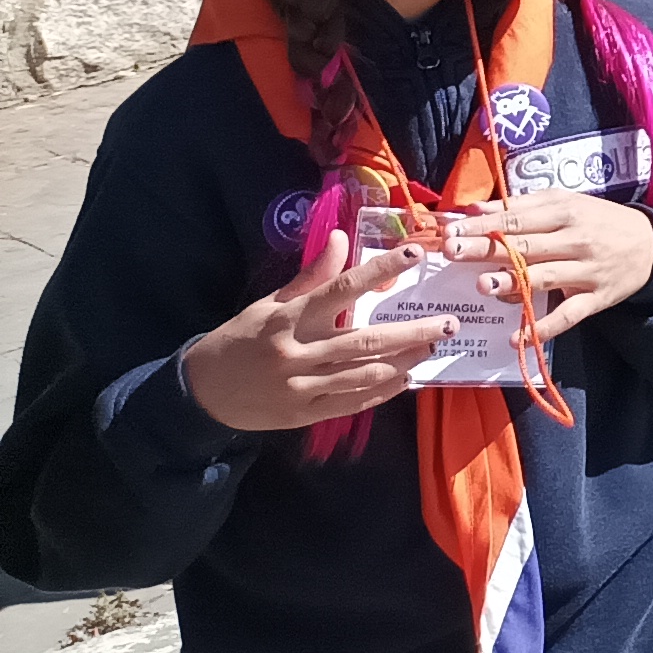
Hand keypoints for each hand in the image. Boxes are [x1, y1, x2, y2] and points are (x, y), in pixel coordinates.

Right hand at [176, 223, 445, 434]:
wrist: (202, 392)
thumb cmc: (242, 339)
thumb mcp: (270, 304)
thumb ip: (310, 275)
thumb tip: (340, 236)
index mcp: (287, 319)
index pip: (340, 289)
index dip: (379, 270)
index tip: (413, 253)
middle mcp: (296, 353)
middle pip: (365, 340)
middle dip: (413, 331)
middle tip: (449, 322)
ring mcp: (301, 388)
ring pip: (365, 374)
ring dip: (406, 362)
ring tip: (434, 347)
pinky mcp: (304, 415)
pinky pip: (353, 402)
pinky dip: (384, 390)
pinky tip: (407, 378)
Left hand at [467, 193, 652, 341]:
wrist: (651, 245)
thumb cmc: (599, 221)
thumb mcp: (566, 203)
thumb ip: (522, 206)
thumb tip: (475, 211)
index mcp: (565, 212)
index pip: (517, 219)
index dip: (483, 226)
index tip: (451, 231)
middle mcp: (576, 240)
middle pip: (526, 246)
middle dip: (487, 249)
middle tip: (453, 252)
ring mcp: (586, 271)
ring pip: (545, 278)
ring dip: (514, 282)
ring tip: (485, 286)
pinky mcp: (596, 299)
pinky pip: (567, 315)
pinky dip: (544, 328)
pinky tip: (517, 338)